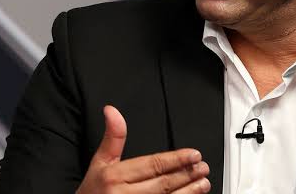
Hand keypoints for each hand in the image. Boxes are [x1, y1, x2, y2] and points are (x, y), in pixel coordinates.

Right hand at [76, 105, 210, 193]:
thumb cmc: (93, 191)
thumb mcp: (99, 162)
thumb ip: (113, 137)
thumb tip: (112, 110)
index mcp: (114, 176)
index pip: (152, 165)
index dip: (175, 159)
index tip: (193, 154)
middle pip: (163, 183)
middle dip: (186, 174)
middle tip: (203, 167)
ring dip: (189, 192)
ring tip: (203, 183)